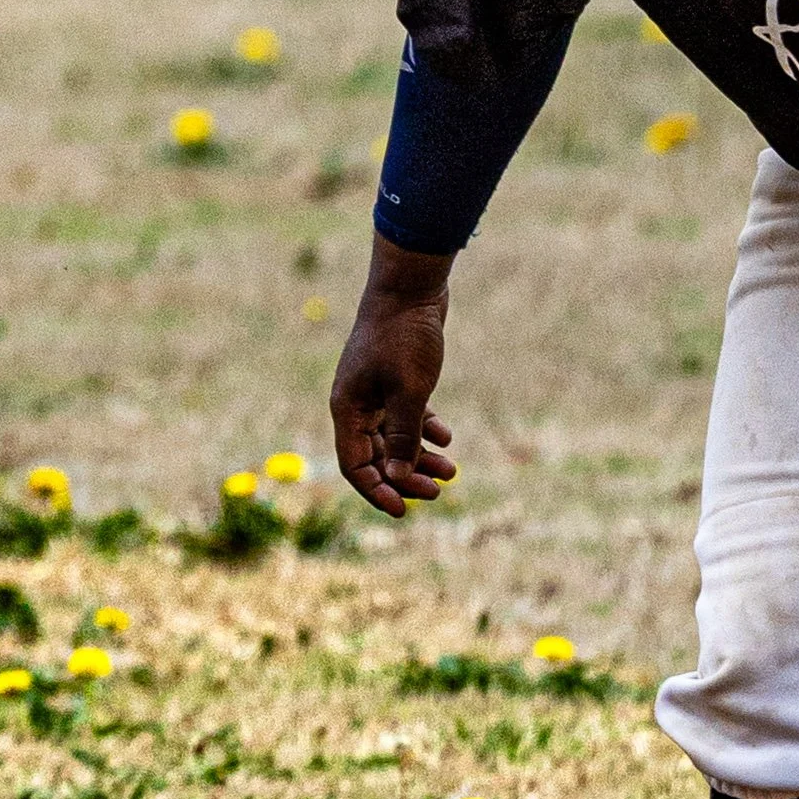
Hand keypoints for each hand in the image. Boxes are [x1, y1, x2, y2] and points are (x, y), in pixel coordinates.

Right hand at [330, 236, 457, 517]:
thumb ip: (404, 437)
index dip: (376, 490)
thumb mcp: (409, 391)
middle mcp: (357, 404)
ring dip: (420, 456)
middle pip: (376, 455)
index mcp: (348, 409)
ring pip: (394, 437)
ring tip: (451, 471)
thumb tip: (399, 480)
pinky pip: (406, 415)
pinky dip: (424, 429)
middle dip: (405, 477)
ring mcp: (375, 391)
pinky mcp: (396, 378)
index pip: (354, 464)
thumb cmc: (405, 337)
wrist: (411, 287)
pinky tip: (446, 436)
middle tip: (438, 493)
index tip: (403, 511)